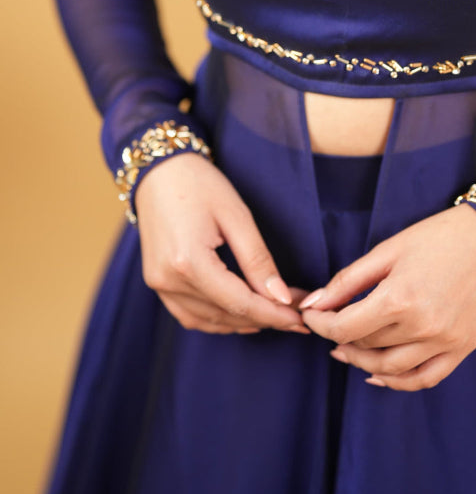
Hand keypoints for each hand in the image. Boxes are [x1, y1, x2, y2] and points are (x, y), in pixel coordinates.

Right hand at [134, 152, 309, 335]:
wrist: (159, 171)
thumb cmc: (200, 185)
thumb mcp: (237, 216)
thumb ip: (258, 260)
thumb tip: (281, 298)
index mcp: (189, 262)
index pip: (239, 303)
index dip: (273, 315)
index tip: (300, 320)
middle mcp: (169, 280)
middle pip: (226, 315)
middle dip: (264, 318)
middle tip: (296, 314)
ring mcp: (159, 285)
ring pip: (208, 321)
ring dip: (242, 322)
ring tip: (274, 313)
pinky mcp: (156, 282)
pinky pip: (190, 315)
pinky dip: (217, 319)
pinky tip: (240, 315)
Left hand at [299, 203, 475, 390]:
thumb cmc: (438, 237)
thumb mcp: (388, 249)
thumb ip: (348, 280)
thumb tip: (313, 303)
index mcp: (400, 298)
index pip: (345, 328)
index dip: (320, 324)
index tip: (311, 315)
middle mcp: (423, 326)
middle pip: (365, 346)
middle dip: (339, 337)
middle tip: (329, 324)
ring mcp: (445, 341)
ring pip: (390, 369)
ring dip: (362, 362)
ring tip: (347, 349)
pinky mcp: (462, 348)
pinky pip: (424, 379)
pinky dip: (398, 383)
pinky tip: (378, 376)